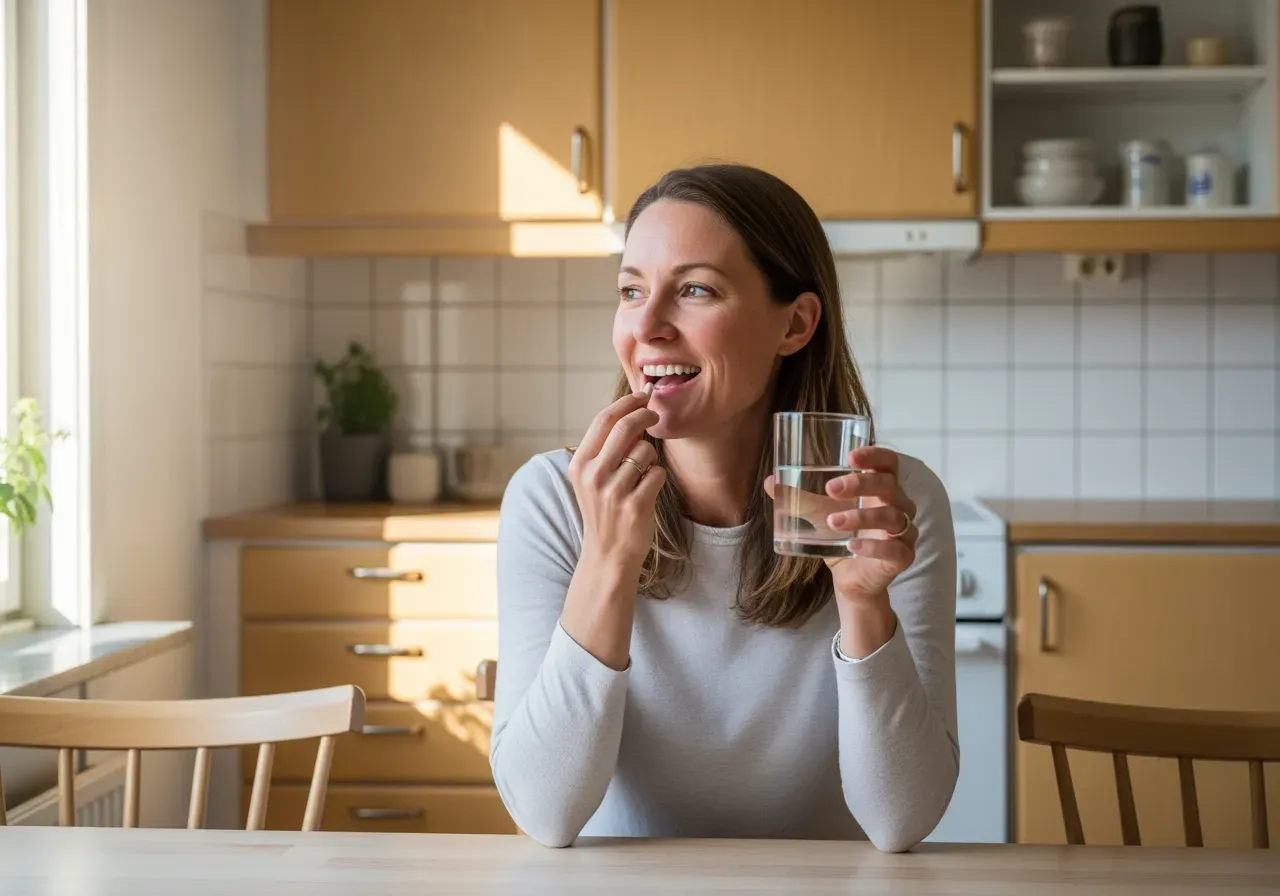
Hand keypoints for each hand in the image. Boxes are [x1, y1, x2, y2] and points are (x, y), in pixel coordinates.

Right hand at [568, 388, 666, 575]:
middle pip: (625, 427)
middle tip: (655, 416)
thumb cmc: (605, 511)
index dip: (627, 403)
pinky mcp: (635, 506)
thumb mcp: (594, 478)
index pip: (603, 419)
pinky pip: (658, 473)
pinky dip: (657, 478)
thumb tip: (635, 412)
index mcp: (580, 464)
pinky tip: (647, 491)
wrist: (607, 555)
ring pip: (645, 451)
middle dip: (646, 415)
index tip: (642, 396)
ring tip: (642, 475)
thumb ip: (608, 448)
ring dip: (651, 457)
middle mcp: (593, 476)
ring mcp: (614, 492)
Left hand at [763, 445, 916, 601]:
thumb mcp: (819, 517)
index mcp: (881, 490)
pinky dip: (873, 547)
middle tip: (831, 489)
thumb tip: (770, 482)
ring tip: (832, 522)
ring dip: (861, 517)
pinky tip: (851, 547)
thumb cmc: (841, 539)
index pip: (888, 463)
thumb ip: (800, 499)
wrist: (851, 581)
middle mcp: (898, 506)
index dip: (875, 455)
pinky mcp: (903, 557)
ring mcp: (904, 532)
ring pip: (892, 517)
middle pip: (889, 485)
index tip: (850, 456)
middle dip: (861, 484)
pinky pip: (895, 550)